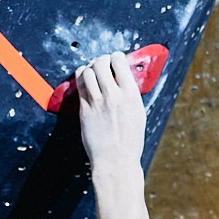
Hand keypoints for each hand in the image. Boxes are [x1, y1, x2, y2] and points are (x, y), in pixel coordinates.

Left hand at [75, 52, 147, 176]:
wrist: (116, 160)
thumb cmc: (130, 141)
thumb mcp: (138, 114)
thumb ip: (130, 95)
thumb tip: (124, 80)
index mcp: (131, 95)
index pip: (120, 63)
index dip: (117, 57)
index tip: (116, 58)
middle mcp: (113, 96)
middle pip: (101, 63)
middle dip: (101, 59)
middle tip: (102, 62)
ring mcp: (97, 102)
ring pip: (88, 72)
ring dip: (90, 67)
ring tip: (92, 70)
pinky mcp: (84, 109)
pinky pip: (80, 86)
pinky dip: (81, 78)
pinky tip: (84, 78)